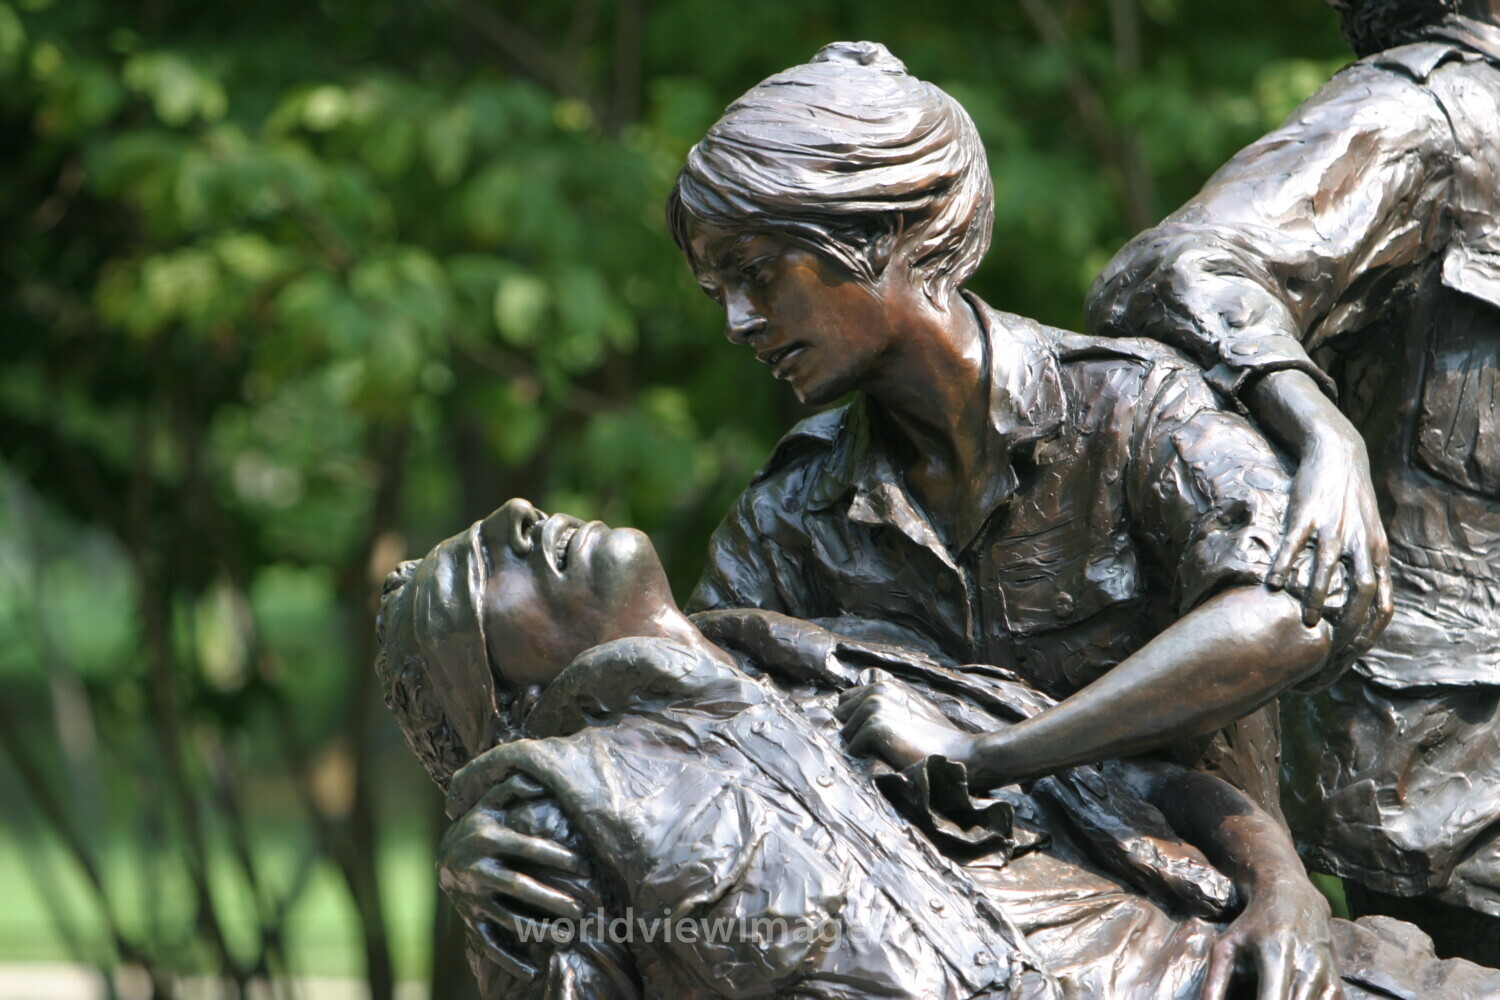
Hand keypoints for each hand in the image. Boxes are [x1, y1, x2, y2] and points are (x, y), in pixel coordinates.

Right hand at [438, 776, 587, 978]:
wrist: (442, 855)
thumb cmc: (480, 824)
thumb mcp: (492, 801)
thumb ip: (513, 786)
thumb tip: (540, 780)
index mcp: (488, 838)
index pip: (527, 848)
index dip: (556, 857)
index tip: (584, 865)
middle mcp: (478, 869)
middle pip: (518, 887)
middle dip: (551, 899)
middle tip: (582, 909)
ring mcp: (473, 897)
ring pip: (508, 917)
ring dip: (537, 930)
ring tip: (568, 936)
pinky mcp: (471, 918)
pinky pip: (488, 942)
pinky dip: (507, 958)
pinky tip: (531, 970)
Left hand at [834, 673, 973, 770]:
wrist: (959, 753)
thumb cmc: (936, 738)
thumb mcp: (912, 709)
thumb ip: (887, 704)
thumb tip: (854, 712)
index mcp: (886, 684)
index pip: (847, 698)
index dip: (853, 718)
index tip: (869, 734)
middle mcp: (878, 689)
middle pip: (841, 714)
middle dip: (852, 730)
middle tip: (878, 745)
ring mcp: (876, 705)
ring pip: (846, 732)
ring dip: (860, 746)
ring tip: (886, 751)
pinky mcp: (876, 725)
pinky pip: (853, 747)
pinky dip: (865, 757)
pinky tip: (887, 757)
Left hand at [1204, 874, 1342, 999]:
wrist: (1294, 896)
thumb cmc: (1253, 923)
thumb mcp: (1227, 945)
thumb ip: (1215, 981)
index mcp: (1276, 954)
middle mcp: (1307, 965)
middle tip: (1255, 996)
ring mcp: (1327, 974)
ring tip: (1269, 994)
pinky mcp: (1337, 982)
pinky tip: (1290, 997)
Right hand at [1268, 434, 1391, 654]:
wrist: (1338, 452)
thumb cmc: (1350, 499)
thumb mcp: (1369, 531)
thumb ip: (1368, 563)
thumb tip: (1363, 603)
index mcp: (1377, 550)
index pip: (1384, 600)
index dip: (1370, 632)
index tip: (1351, 654)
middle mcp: (1360, 541)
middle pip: (1364, 590)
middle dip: (1349, 624)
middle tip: (1330, 648)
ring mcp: (1333, 526)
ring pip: (1329, 569)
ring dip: (1319, 598)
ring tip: (1307, 621)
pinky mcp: (1307, 512)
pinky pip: (1295, 545)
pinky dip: (1285, 566)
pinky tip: (1273, 585)